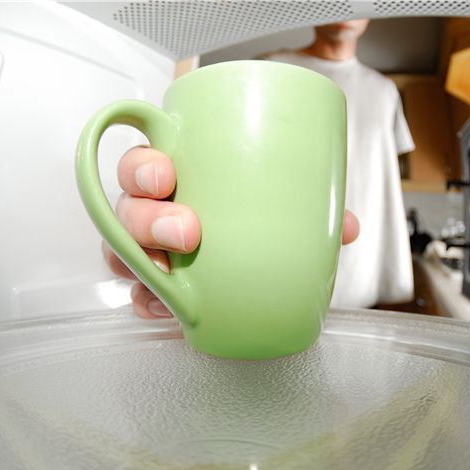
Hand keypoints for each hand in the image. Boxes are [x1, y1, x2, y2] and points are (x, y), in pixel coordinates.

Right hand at [103, 145, 359, 318]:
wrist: (256, 243)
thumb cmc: (257, 206)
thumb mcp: (285, 199)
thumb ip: (312, 207)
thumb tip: (347, 227)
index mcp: (179, 174)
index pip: (141, 164)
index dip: (142, 168)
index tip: (167, 175)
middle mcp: (155, 207)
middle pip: (127, 207)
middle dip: (147, 218)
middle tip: (187, 231)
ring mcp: (150, 247)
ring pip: (122, 249)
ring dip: (139, 260)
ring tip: (171, 272)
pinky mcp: (156, 282)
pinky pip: (137, 292)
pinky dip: (146, 299)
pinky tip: (164, 305)